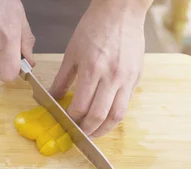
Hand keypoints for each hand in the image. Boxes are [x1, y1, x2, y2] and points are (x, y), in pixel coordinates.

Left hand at [49, 0, 150, 137]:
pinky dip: (116, 115)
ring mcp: (127, 78)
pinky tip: (107, 118)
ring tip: (94, 133)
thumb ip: (62, 78)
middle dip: (87, 130)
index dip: (72, 119)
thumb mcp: (72, 52)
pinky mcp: (136, 78)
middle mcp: (112, 76)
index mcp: (92, 68)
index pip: (80, 106)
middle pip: (99, 115)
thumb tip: (53, 98)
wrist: (121, 11)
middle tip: (79, 135)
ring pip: (117, 115)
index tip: (66, 123)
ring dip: (105, 129)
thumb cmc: (95, 27)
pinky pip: (126, 104)